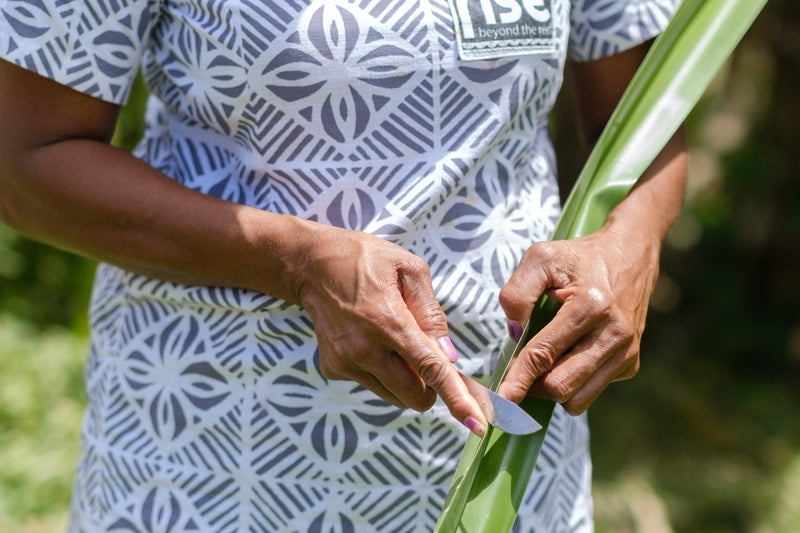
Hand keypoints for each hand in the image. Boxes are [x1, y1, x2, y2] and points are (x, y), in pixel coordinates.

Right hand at [293, 223, 486, 434]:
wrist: (313, 265)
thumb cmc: (367, 260)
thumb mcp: (409, 269)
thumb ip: (432, 314)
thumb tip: (448, 357)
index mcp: (388, 321)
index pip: (429, 369)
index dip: (456, 398)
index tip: (476, 424)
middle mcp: (363, 348)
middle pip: (414, 395)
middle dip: (431, 387)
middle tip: (428, 357)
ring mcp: (345, 362)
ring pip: (394, 394)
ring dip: (405, 378)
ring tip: (392, 338)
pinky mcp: (333, 368)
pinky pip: (372, 383)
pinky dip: (381, 370)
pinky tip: (369, 339)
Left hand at [496, 227, 659, 414]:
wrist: (630, 254)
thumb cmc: (579, 257)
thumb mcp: (540, 258)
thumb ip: (518, 293)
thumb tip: (515, 335)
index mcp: (590, 305)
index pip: (544, 354)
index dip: (518, 380)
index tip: (500, 401)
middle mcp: (614, 334)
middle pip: (560, 386)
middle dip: (532, 387)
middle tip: (516, 373)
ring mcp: (627, 352)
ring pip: (577, 398)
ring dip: (552, 389)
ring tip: (543, 363)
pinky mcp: (631, 363)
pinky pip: (592, 390)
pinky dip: (573, 383)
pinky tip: (569, 356)